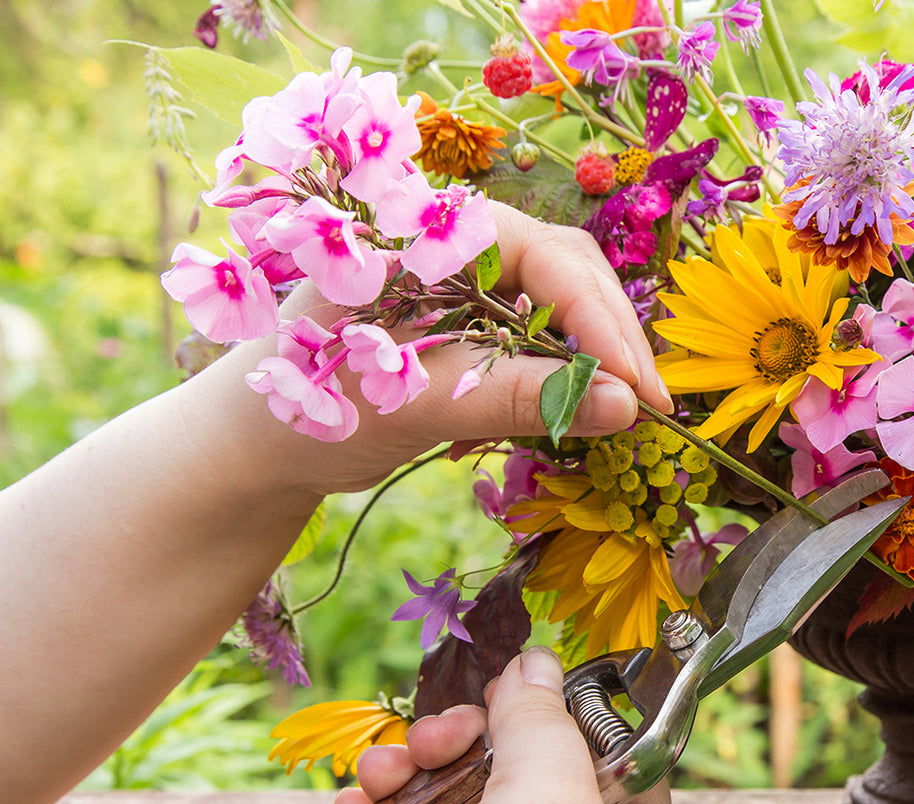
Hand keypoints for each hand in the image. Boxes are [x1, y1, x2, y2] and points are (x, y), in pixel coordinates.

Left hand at [197, 201, 672, 494]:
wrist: (246, 448)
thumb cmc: (310, 408)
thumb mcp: (420, 402)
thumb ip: (522, 397)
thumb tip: (627, 407)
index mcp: (431, 231)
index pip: (547, 259)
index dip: (602, 323)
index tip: (640, 390)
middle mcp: (455, 243)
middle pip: (567, 272)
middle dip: (613, 337)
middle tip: (653, 407)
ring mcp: (465, 281)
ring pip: (561, 303)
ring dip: (597, 354)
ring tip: (628, 410)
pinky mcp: (469, 322)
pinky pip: (539, 334)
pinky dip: (566, 371)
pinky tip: (581, 407)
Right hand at [334, 647, 682, 803]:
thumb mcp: (543, 800)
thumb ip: (541, 722)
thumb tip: (538, 663)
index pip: (605, 743)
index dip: (552, 707)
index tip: (505, 686)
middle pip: (517, 768)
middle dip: (459, 741)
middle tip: (432, 741)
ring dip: (408, 776)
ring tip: (376, 779)